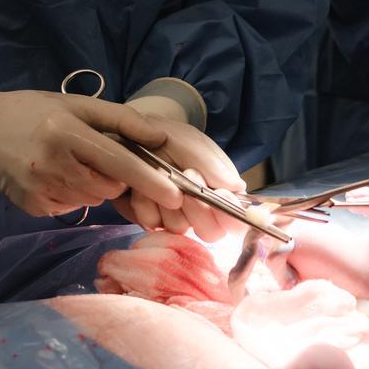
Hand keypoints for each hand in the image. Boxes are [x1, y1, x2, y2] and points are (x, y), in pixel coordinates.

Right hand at [0, 85, 183, 216]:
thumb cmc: (34, 113)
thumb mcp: (76, 105)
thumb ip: (121, 120)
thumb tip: (160, 138)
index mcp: (65, 132)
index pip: (118, 163)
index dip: (150, 180)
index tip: (176, 195)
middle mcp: (52, 164)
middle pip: (109, 187)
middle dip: (115, 177)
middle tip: (95, 155)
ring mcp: (40, 189)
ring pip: (93, 198)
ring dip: (93, 184)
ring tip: (70, 161)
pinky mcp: (33, 206)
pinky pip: (72, 206)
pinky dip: (73, 193)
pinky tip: (54, 174)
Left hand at [110, 119, 246, 241]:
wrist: (131, 136)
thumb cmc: (168, 138)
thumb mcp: (190, 142)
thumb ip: (211, 163)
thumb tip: (237, 186)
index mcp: (221, 193)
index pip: (237, 220)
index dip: (232, 214)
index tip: (221, 193)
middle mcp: (201, 211)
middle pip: (211, 232)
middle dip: (199, 208)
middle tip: (189, 176)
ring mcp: (175, 218)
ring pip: (179, 228)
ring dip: (168, 199)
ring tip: (160, 171)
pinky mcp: (151, 219)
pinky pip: (151, 222)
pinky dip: (145, 201)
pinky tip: (142, 183)